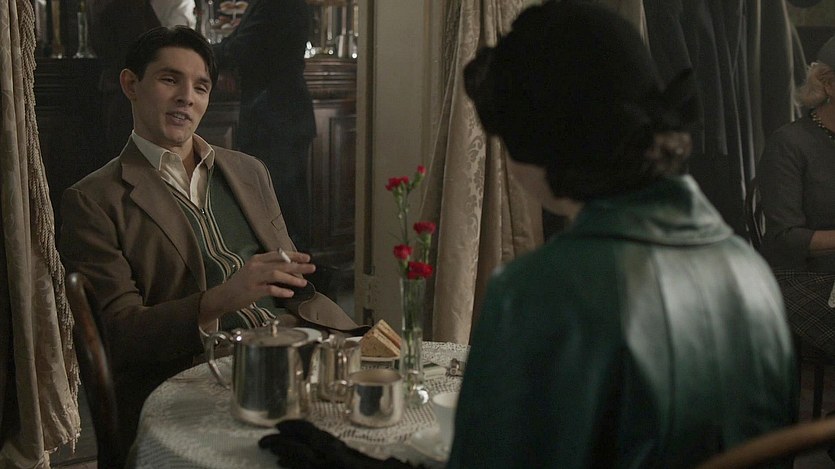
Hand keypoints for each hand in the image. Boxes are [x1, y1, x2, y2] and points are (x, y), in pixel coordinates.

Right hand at [198, 250, 315, 325]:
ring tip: (303, 282)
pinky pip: (270, 289)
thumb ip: (269, 267)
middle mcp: (256, 266)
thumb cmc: (242, 284)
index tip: (307, 257)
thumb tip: (291, 267)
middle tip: (312, 268)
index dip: (294, 255)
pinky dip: (281, 291)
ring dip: (291, 278)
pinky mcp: (252, 290)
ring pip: (276, 275)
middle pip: (280, 264)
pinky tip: (290, 294)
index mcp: (257, 259)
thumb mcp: (254, 271)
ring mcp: (253, 278)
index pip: (279, 254)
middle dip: (298, 266)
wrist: (224, 296)